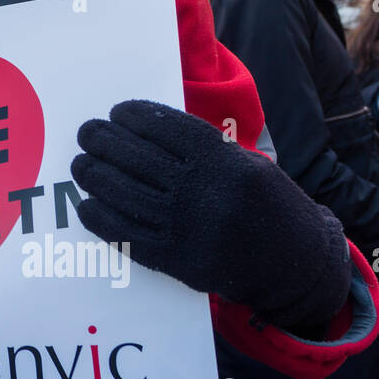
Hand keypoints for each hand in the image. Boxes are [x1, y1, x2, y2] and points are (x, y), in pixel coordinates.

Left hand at [71, 100, 350, 329]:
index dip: (133, 116)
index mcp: (227, 163)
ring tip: (81, 164)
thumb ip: (201, 149)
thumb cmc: (267, 205)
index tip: (117, 112)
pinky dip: (100, 218)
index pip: (165, 128)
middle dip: (103, 141)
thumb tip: (140, 130)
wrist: (297, 266)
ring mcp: (190, 230)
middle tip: (87, 133)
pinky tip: (87, 203)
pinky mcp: (178, 262)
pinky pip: (127, 235)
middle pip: (137, 159)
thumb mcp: (247, 164)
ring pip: (124, 195)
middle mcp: (206, 194)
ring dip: (94, 176)